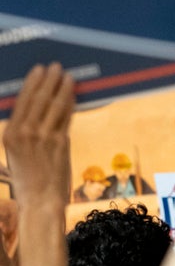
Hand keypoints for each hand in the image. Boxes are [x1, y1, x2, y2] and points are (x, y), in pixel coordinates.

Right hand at [3, 64, 74, 204]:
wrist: (40, 199)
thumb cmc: (27, 178)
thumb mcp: (15, 153)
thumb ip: (23, 132)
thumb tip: (33, 110)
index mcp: (9, 135)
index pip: (21, 102)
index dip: (32, 83)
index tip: (38, 70)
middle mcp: (25, 133)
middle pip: (38, 99)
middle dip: (48, 80)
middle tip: (56, 66)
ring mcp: (43, 137)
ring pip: (54, 105)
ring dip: (62, 87)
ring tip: (68, 76)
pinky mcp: (61, 141)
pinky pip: (67, 116)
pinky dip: (70, 103)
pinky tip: (74, 94)